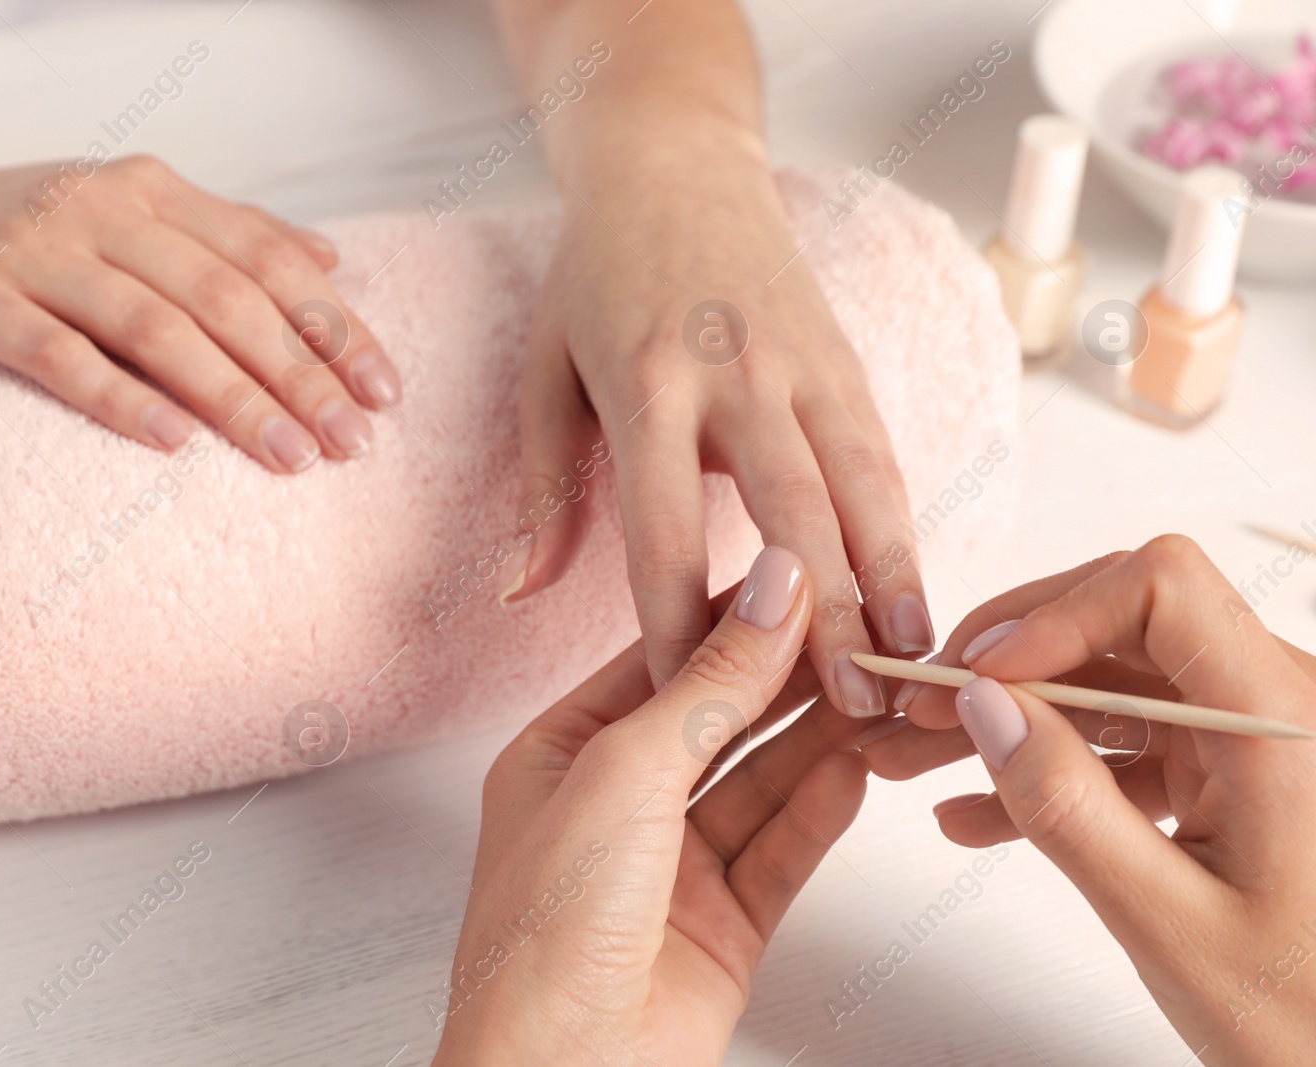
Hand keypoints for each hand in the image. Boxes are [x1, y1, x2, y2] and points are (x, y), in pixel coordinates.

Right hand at [0, 134, 399, 470]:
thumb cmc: (16, 235)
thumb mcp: (123, 213)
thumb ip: (225, 233)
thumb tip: (331, 263)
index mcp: (150, 189)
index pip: (267, 259)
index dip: (333, 326)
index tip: (385, 391)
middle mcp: (100, 210)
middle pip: (225, 297)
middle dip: (302, 374)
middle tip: (354, 442)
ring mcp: (32, 251)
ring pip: (157, 328)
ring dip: (234, 398)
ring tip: (292, 457)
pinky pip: (58, 355)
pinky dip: (120, 399)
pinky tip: (174, 445)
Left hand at [433, 546, 869, 1064]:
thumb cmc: (545, 935)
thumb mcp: (626, 774)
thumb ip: (708, 683)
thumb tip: (771, 591)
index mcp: (563, 756)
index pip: (662, 662)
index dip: (732, 619)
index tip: (802, 576)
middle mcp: (616, 807)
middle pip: (719, 721)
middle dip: (788, 679)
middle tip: (860, 632)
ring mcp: (671, 869)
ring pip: (759, 784)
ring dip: (818, 741)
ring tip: (878, 693)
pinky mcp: (722, 925)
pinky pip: (782, 851)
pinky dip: (822, 812)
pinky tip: (859, 770)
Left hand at [504, 123, 927, 716]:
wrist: (672, 165)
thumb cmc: (594, 279)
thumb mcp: (546, 372)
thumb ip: (544, 489)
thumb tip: (519, 592)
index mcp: (644, 389)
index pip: (664, 533)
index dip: (678, 629)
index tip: (691, 709)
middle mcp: (733, 376)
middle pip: (786, 515)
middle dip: (821, 620)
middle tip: (848, 708)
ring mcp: (801, 362)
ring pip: (860, 485)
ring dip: (889, 580)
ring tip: (910, 665)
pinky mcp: (844, 356)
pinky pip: (881, 454)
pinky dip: (903, 526)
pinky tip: (914, 591)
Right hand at [860, 537, 1315, 1063]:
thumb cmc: (1307, 1016)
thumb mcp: (1170, 922)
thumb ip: (1069, 809)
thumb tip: (985, 707)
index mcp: (1279, 723)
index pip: (1161, 590)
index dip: (1056, 616)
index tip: (978, 677)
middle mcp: (1271, 709)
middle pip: (1119, 625)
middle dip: (1006, 663)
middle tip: (919, 709)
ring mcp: (1246, 741)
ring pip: (1106, 686)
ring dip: (1009, 719)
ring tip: (914, 759)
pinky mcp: (1226, 775)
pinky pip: (1122, 746)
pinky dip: (1049, 769)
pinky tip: (974, 814)